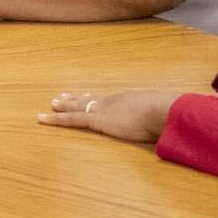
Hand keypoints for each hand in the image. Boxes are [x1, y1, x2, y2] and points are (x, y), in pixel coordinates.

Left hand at [36, 90, 177, 142]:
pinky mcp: (97, 120)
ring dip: (62, 107)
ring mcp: (102, 109)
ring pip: (76, 107)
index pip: (105, 98)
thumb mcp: (165, 115)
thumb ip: (164, 119)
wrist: (163, 109)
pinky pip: (71, 119)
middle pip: (88, 98)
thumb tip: (175, 123)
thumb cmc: (168, 114)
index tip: (85, 94)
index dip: (93, 97)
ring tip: (50, 105)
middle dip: (74, 98)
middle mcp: (111, 101)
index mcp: (127, 100)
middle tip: (60, 96)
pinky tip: (42, 119)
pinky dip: (55, 119)